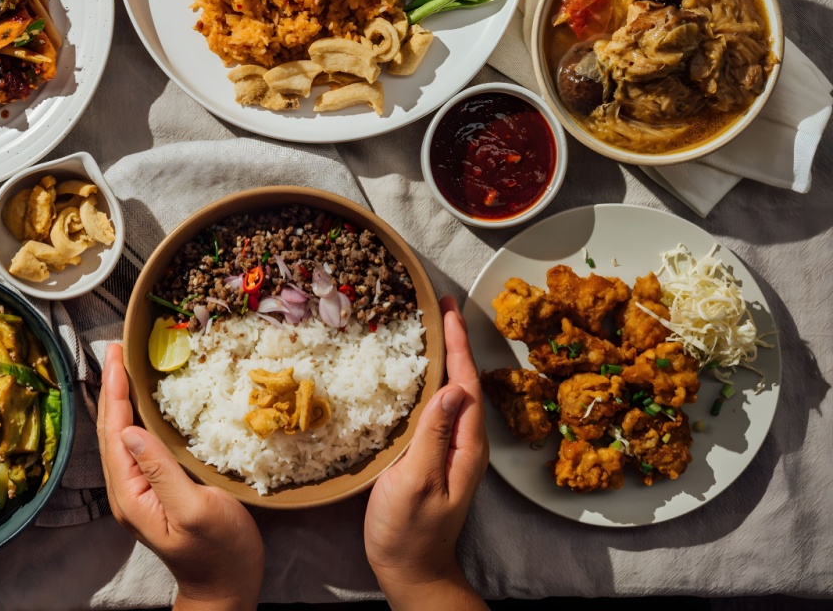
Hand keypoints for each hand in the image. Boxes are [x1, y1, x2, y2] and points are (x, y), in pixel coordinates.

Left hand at [98, 343, 264, 610]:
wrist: (227, 588)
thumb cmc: (218, 553)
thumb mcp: (195, 510)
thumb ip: (161, 471)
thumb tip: (131, 430)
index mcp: (131, 494)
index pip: (115, 432)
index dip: (115, 391)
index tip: (116, 355)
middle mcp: (127, 492)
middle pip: (111, 431)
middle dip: (112, 388)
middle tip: (116, 350)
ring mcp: (139, 493)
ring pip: (122, 437)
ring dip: (121, 400)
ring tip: (123, 367)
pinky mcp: (154, 493)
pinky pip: (138, 447)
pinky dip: (136, 418)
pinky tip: (143, 405)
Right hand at [364, 296, 488, 609]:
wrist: (411, 570)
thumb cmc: (409, 531)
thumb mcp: (418, 482)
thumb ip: (434, 436)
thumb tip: (451, 388)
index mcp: (466, 445)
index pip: (466, 382)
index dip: (458, 344)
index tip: (449, 308)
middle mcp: (465, 442)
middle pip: (463, 381)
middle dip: (454, 342)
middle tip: (440, 306)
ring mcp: (451, 450)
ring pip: (452, 393)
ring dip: (444, 359)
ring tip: (430, 329)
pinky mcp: (434, 457)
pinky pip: (437, 408)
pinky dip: (430, 382)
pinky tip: (416, 375)